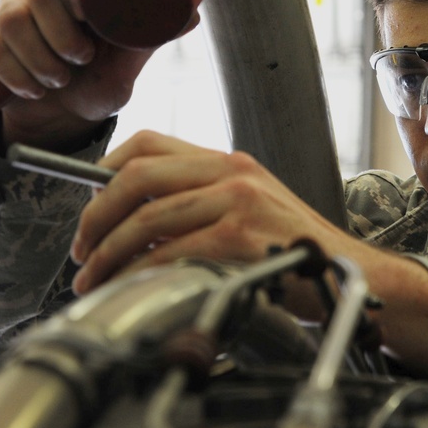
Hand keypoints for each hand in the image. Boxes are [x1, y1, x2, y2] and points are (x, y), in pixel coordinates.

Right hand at [0, 0, 167, 150]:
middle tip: (81, 59)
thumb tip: (193, 15)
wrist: (66, 120)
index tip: (84, 7)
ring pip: (12, 19)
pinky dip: (17, 74)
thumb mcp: (128, 64)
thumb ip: (151, 38)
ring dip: (40, 57)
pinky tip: (35, 89)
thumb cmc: (101, 80)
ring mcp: (10, 13)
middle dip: (61, 32)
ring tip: (61, 79)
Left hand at [70, 130, 348, 298]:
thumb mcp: (253, 207)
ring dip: (108, 252)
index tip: (89, 202)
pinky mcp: (239, 238)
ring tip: (94, 277)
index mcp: (230, 162)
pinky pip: (169, 251)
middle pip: (137, 175)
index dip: (105, 168)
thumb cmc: (297, 250)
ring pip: (147, 217)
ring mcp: (237, 202)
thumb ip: (202, 203)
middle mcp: (232, 173)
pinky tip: (132, 285)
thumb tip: (138, 221)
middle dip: (95, 216)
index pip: (149, 142)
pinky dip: (139, 271)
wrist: (346, 274)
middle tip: (81, 248)